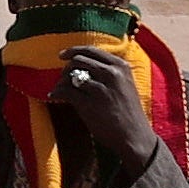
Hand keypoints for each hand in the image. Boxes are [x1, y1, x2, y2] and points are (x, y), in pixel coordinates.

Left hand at [47, 42, 155, 183]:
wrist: (135, 136)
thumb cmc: (129, 113)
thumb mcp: (125, 85)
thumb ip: (109, 73)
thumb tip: (82, 66)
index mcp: (121, 66)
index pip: (92, 50)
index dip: (74, 51)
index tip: (63, 55)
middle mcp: (112, 73)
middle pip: (79, 60)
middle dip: (66, 67)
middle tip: (61, 77)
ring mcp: (100, 88)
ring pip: (71, 74)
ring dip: (61, 81)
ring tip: (58, 88)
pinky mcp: (89, 104)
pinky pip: (66, 91)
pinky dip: (57, 92)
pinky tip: (53, 96)